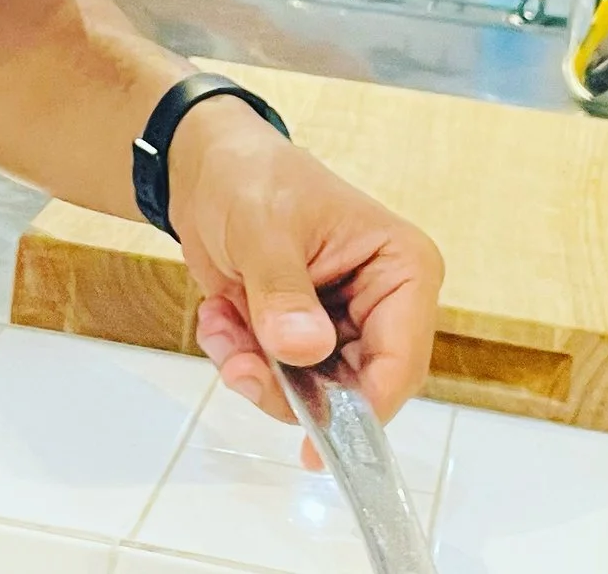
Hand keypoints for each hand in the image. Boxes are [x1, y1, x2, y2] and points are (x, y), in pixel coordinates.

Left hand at [165, 96, 443, 450]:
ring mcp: (344, 325)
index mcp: (401, 268)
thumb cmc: (250, 175)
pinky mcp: (307, 338)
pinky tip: (221, 315)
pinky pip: (280, 381)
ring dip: (257, 370)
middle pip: (354, 391)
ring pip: (313, 394)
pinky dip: (243, 359)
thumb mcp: (263, 229)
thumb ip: (284, 292)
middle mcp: (384, 304)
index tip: (312, 440)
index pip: (401, 362)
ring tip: (224, 321)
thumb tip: (304, 350)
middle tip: (239, 362)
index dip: (361, 411)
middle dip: (289, 386)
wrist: (206, 168)